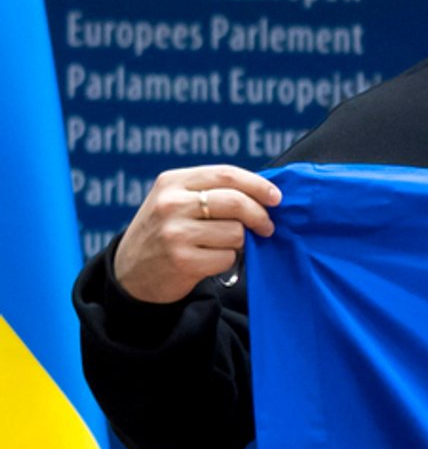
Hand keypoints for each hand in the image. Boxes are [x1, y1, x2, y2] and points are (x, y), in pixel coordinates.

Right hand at [111, 166, 281, 303]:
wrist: (130, 273)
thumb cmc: (165, 233)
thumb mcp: (176, 201)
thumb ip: (212, 192)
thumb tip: (266, 193)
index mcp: (172, 182)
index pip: (226, 174)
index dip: (258, 185)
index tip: (276, 197)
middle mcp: (171, 204)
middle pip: (236, 202)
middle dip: (260, 215)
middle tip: (267, 227)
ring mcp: (175, 232)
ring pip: (236, 232)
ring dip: (240, 242)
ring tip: (224, 245)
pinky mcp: (182, 260)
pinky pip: (227, 257)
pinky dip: (228, 261)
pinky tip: (211, 260)